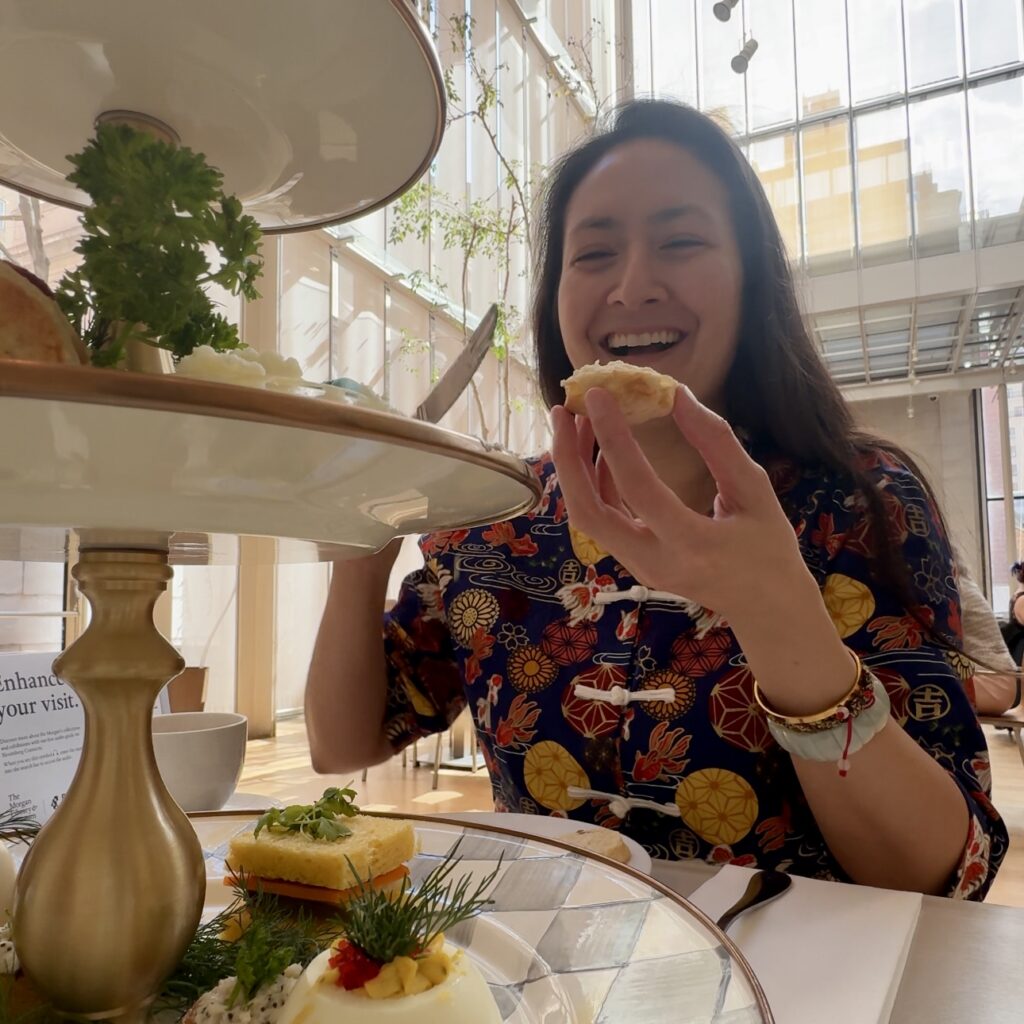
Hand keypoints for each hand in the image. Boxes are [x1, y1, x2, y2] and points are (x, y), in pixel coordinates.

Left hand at [550, 385, 813, 622]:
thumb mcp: (754, 489)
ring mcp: (638, 566)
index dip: (613, 438)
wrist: (765, 606)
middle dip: (568, 459)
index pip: (638, 487)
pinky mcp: (633, 563)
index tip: (598, 396)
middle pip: (589, 512)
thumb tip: (676, 396)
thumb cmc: (768, 546)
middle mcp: (654, 560)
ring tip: (576, 422)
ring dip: (575, 469)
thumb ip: (717, 442)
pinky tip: (601, 451)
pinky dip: (593, 484)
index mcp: (691, 543)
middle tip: (563, 410)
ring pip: (588, 517)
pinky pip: (602, 521)